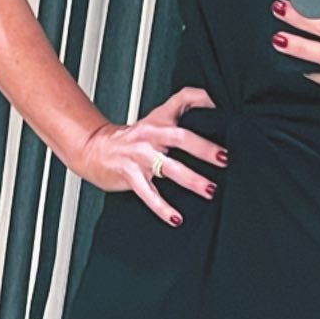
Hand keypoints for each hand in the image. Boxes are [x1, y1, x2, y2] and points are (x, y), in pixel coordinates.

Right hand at [75, 87, 227, 225]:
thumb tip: (211, 106)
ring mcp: (139, 155)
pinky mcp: (129, 174)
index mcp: (159, 120)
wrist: (94, 148)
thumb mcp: (155, 118)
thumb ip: (180, 109)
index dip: (203, 101)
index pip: (183, 100)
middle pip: (180, 137)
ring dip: (191, 179)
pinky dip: (163, 207)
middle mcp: (151, 135)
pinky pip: (148, 193)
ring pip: (168, 167)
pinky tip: (176, 218)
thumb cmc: (131, 138)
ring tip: (210, 190)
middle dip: (204, 149)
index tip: (225, 113)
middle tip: (225, 159)